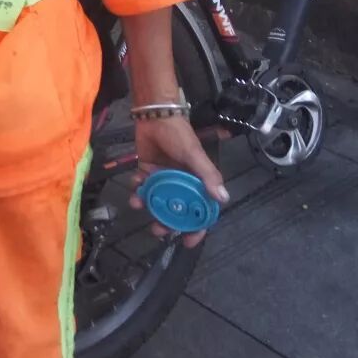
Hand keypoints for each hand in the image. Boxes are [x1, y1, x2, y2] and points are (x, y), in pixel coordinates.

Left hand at [130, 116, 229, 247]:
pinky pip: (142, 187)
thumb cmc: (179, 134)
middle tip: (157, 229)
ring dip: (148, 207)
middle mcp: (180, 184)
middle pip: (175, 211)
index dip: (196, 227)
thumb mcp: (195, 154)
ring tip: (139, 205)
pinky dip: (137, 189)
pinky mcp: (147, 171)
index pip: (199, 210)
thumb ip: (208, 175)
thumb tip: (223, 199)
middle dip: (167, 222)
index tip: (188, 242)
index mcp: (196, 182)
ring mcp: (163, 178)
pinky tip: (135, 185)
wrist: (155, 115)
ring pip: (157, 201)